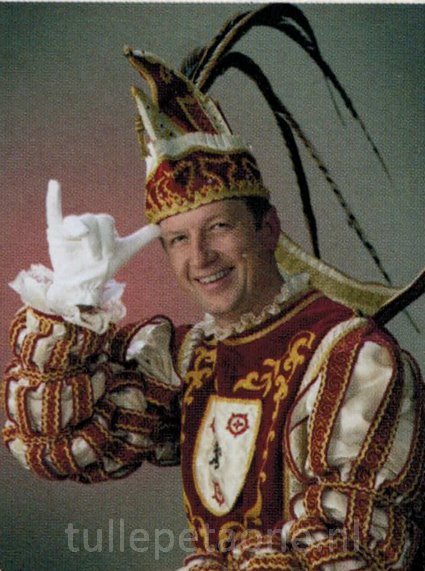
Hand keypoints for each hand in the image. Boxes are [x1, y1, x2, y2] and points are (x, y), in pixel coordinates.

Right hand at [46, 179, 160, 307]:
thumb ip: (140, 238)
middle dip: (97, 240)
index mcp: (101, 226)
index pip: (106, 220)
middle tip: (96, 258)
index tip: (109, 255)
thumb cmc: (102, 268)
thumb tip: (159, 228)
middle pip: (93, 219)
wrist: (84, 285)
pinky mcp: (56, 233)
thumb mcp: (124, 252)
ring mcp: (70, 228)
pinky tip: (54, 185)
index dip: (109, 237)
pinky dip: (53, 198)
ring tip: (87, 255)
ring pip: (77, 221)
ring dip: (86, 238)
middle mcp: (86, 223)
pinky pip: (53, 212)